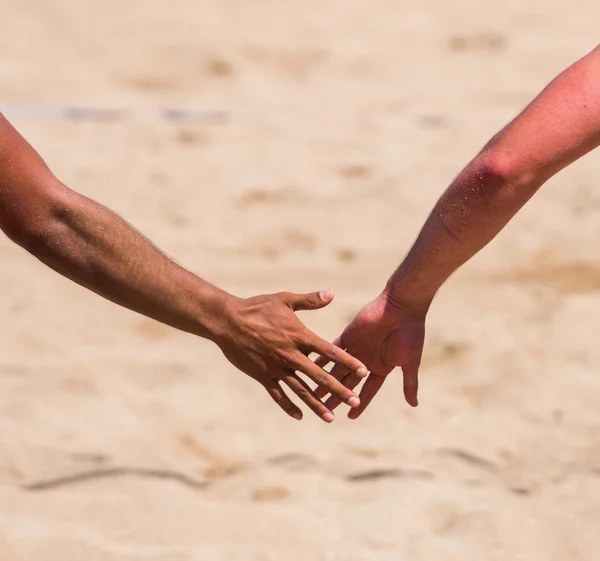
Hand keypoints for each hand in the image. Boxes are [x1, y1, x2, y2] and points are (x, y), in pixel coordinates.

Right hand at [213, 289, 367, 422]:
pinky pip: (278, 394)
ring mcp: (276, 367)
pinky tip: (300, 416)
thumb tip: (332, 293)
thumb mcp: (284, 300)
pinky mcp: (263, 376)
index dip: (347, 360)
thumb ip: (310, 300)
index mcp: (299, 336)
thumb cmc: (257, 307)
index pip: (329, 350)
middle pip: (319, 375)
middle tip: (355, 401)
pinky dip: (289, 406)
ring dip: (317, 404)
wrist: (228, 321)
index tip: (364, 370)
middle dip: (338, 389)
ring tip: (331, 417)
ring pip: (301, 390)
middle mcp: (290, 355)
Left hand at [314, 292, 425, 418]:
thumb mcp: (410, 362)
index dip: (359, 403)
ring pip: (336, 369)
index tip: (349, 416)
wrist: (402, 307)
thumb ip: (409, 383)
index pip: (367, 390)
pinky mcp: (346, 336)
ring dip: (324, 380)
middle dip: (335, 396)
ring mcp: (355, 348)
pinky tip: (310, 368)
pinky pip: (330, 350)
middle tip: (321, 410)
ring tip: (311, 393)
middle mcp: (365, 359)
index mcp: (380, 367)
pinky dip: (321, 359)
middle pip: (347, 382)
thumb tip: (414, 405)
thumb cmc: (410, 334)